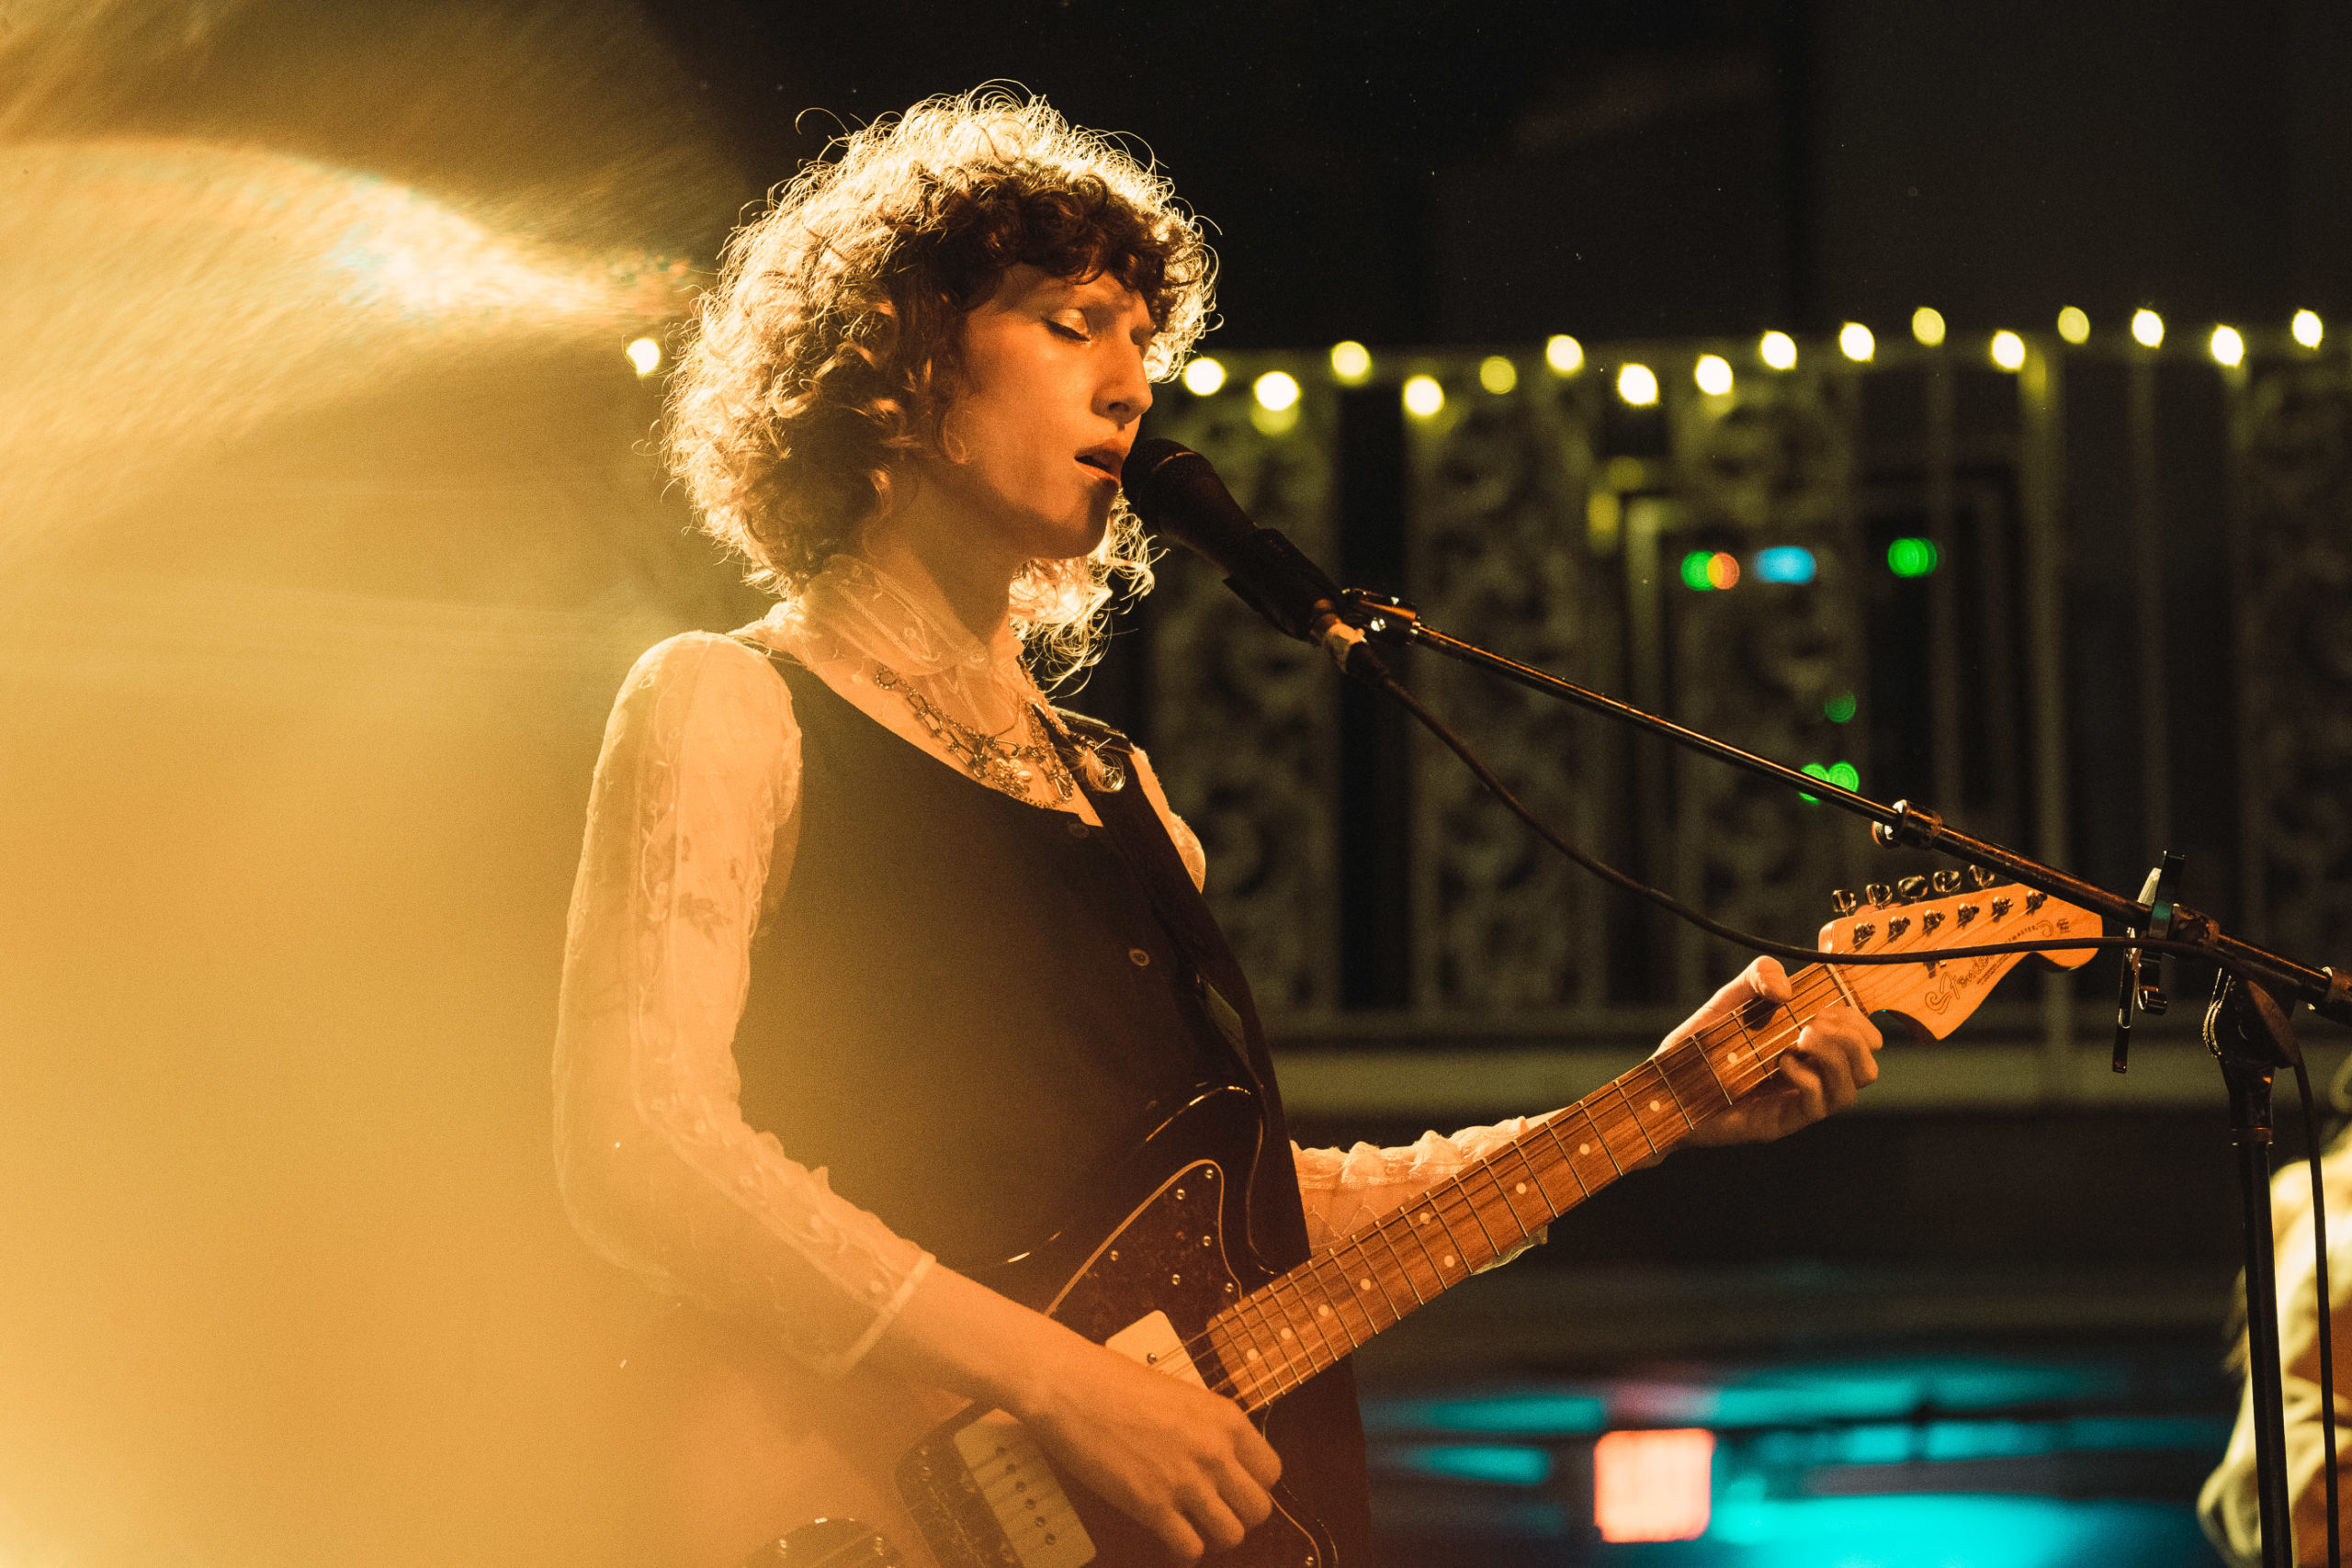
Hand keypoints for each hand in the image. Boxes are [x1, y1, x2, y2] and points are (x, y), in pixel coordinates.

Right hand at [872, 1265, 1279, 1562]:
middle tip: (1212, 1510)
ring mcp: (1185, 1481)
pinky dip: (1183, 1550)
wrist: (1070, 1387)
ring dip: (1213, 1536)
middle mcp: (1215, 1451)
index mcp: (1226, 1418)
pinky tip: (1168, 1535)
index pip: (1271, 1472)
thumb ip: (1208, 1427)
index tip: (1232, 1487)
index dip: (1252, 1484)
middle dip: (1237, 1515)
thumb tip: (1222, 1457)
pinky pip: (1190, 1549)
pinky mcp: (1152, 1506)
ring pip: (1231, 1536)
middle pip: (1258, 1510)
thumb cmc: (1116, 1382)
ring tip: (1191, 1525)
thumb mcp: (1181, 1394)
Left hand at [1663, 956, 1882, 1147]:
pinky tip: (1781, 1063)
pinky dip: (1808, 1079)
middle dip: (1852, 1038)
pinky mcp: (1782, 1121)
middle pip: (1868, 1067)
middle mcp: (1811, 1075)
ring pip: (1852, 1090)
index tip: (1829, 1006)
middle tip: (1814, 1023)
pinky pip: (1818, 1106)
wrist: (1665, 1086)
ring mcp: (1798, 1101)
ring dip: (1835, 1057)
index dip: (1859, 1021)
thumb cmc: (1699, 1046)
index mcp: (1808, 1046)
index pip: (1863, 1040)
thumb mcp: (1729, 999)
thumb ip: (1758, 976)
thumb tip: (1787, 989)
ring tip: (1799, 1038)